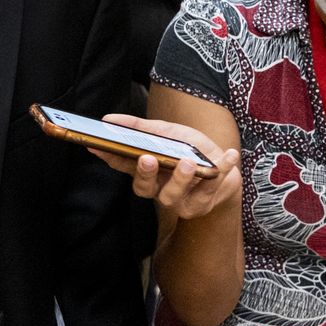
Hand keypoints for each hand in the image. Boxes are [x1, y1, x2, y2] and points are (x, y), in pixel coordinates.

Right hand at [92, 114, 240, 219]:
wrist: (225, 167)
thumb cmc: (192, 149)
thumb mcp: (169, 132)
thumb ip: (141, 128)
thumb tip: (109, 120)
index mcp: (147, 169)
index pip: (122, 164)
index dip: (108, 156)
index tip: (97, 145)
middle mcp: (158, 188)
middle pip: (143, 188)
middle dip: (145, 175)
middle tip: (148, 159)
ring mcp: (178, 200)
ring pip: (172, 196)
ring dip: (181, 179)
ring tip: (189, 162)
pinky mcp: (200, 205)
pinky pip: (208, 192)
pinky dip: (220, 170)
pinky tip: (229, 155)